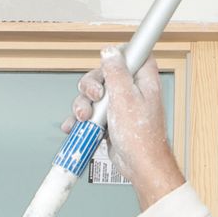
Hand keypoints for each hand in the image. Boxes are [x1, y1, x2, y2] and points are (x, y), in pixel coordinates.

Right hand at [64, 47, 184, 208]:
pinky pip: (91, 112)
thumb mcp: (125, 97)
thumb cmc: (140, 136)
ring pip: (94, 95)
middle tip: (94, 98)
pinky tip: (76, 126)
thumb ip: (116, 72)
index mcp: (142, 79)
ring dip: (83, 106)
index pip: (131, 54)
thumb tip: (110, 52)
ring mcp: (120, 104)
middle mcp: (132, 89)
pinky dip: (81, 119)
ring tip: (84, 118)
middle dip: (91, 87)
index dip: (116, 55)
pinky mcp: (110, 119)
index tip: (105, 65)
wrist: (139, 164)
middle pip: (104, 74)